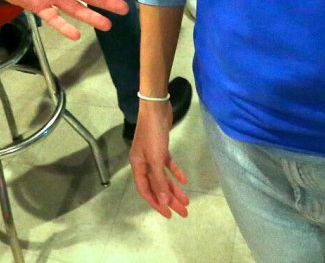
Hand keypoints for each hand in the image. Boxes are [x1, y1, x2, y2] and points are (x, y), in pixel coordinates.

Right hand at [130, 101, 189, 218]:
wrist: (156, 109)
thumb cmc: (152, 134)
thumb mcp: (155, 159)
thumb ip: (159, 180)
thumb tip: (164, 201)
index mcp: (138, 166)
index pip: (146, 190)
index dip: (156, 203)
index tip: (168, 215)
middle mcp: (143, 163)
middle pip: (157, 186)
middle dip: (170, 200)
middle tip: (183, 212)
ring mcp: (152, 155)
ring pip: (163, 177)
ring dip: (174, 189)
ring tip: (187, 201)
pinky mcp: (161, 148)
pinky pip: (168, 165)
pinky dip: (176, 173)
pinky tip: (184, 180)